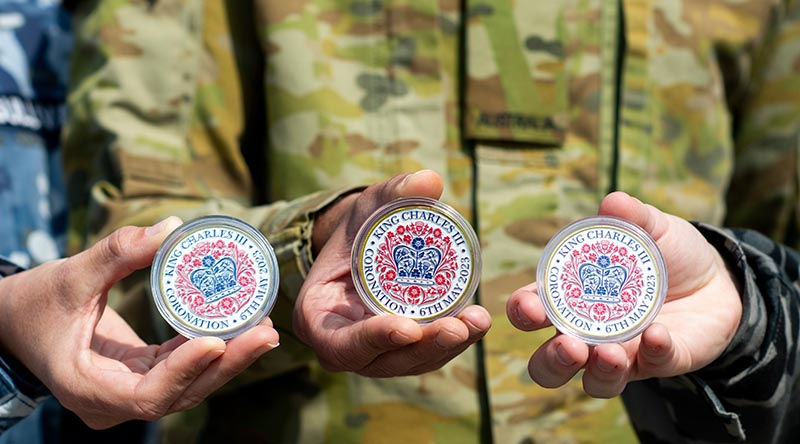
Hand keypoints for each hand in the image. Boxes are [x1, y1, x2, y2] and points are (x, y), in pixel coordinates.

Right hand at [0, 218, 279, 428]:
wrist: (12, 323)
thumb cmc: (34, 302)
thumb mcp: (69, 275)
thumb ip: (117, 252)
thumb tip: (171, 226)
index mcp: (86, 387)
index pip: (146, 394)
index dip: (184, 371)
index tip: (217, 341)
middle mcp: (111, 403)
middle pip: (179, 393)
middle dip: (226, 364)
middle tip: (266, 332)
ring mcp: (126, 396)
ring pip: (186, 387)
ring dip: (228, 360)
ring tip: (266, 329)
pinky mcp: (139, 380)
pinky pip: (180, 371)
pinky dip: (209, 352)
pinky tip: (241, 329)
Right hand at [294, 170, 491, 376]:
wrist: (367, 245)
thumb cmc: (359, 227)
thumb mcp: (369, 206)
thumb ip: (393, 193)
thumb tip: (428, 180)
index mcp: (318, 319)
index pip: (342, 344)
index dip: (373, 339)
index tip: (408, 327)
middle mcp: (344, 346)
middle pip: (384, 362)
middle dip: (424, 347)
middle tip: (457, 327)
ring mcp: (374, 354)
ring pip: (411, 362)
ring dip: (447, 346)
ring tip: (478, 321)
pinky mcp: (402, 352)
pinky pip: (428, 354)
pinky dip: (454, 341)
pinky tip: (478, 321)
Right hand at [506, 191, 741, 396]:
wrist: (718, 278)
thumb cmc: (667, 253)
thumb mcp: (650, 228)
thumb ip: (631, 216)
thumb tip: (613, 202)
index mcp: (570, 298)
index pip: (532, 310)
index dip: (523, 312)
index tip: (531, 308)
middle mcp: (587, 334)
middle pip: (549, 364)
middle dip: (552, 361)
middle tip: (570, 346)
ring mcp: (622, 354)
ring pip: (594, 382)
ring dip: (598, 373)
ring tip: (611, 353)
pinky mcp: (660, 363)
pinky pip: (651, 368)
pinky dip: (653, 353)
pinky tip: (658, 334)